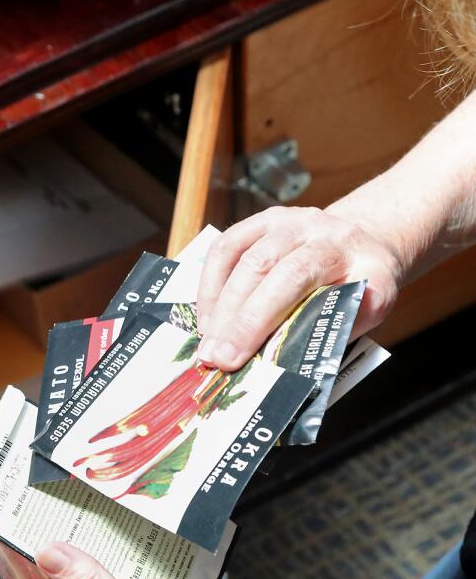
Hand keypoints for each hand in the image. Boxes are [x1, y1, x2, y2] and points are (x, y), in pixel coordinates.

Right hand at [195, 206, 404, 370]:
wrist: (360, 244)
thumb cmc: (360, 286)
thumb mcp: (371, 307)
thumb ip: (339, 326)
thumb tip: (291, 356)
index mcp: (344, 248)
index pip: (295, 276)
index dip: (258, 318)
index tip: (234, 358)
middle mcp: (313, 227)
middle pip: (262, 266)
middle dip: (233, 317)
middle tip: (213, 356)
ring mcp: (283, 220)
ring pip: (238, 256)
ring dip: (216, 303)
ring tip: (207, 339)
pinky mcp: (258, 222)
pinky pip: (223, 248)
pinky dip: (209, 284)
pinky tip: (207, 315)